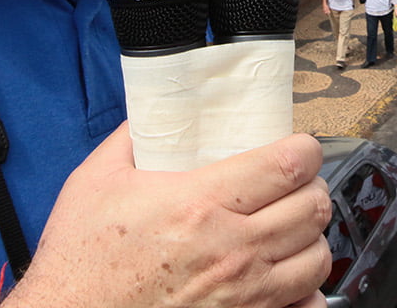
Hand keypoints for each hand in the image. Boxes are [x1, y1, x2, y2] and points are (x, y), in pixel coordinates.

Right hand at [7, 128, 330, 307]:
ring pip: (316, 256)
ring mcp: (242, 295)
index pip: (288, 165)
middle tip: (294, 184)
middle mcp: (231, 250)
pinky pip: (307, 306)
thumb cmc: (80, 262)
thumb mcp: (95, 182)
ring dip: (310, 236)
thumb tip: (157, 108)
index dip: (305, 149)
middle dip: (310, 188)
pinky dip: (306, 290)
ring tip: (290, 227)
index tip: (298, 147)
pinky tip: (287, 276)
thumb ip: (132, 137)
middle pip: (313, 207)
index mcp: (199, 204)